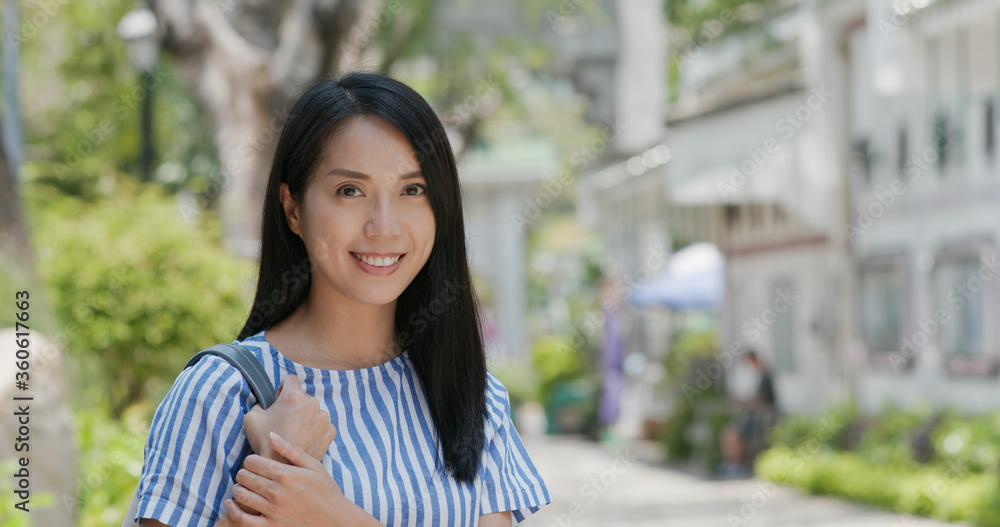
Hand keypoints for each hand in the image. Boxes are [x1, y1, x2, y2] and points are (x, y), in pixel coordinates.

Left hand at [223, 432, 357, 526]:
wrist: (335, 520)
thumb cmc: (326, 491)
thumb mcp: (314, 466)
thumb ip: (291, 449)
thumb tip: (272, 435)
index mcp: (287, 474)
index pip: (254, 462)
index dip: (250, 460)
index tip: (254, 463)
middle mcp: (277, 492)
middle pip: (245, 477)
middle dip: (243, 473)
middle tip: (248, 474)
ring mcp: (273, 511)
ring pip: (242, 495)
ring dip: (238, 489)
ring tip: (243, 487)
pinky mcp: (271, 526)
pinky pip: (243, 520)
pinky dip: (233, 511)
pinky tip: (230, 504)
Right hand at [243, 374, 337, 463]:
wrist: (282, 467)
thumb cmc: (266, 443)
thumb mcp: (252, 417)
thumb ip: (260, 402)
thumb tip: (266, 401)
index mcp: (294, 396)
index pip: (291, 379)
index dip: (283, 388)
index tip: (280, 400)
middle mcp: (312, 403)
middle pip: (302, 398)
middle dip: (294, 407)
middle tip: (285, 423)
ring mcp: (323, 418)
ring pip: (313, 411)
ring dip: (305, 418)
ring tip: (295, 434)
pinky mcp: (330, 431)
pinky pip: (321, 424)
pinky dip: (314, 430)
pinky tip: (304, 440)